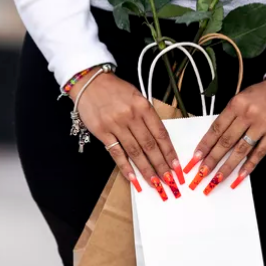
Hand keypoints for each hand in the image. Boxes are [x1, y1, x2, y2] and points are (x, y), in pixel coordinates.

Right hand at [74, 72, 183, 200]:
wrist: (89, 82)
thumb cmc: (115, 89)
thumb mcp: (137, 96)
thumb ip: (147, 116)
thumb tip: (159, 140)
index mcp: (143, 106)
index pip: (160, 133)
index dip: (169, 152)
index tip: (176, 166)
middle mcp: (131, 116)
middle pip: (150, 146)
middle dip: (161, 165)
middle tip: (169, 181)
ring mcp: (115, 125)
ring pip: (135, 152)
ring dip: (146, 169)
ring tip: (155, 183)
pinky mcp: (102, 132)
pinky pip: (116, 153)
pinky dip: (125, 167)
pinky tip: (133, 178)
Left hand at [186, 79, 265, 194]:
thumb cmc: (263, 94)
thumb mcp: (242, 98)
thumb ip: (231, 116)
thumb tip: (216, 137)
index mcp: (236, 104)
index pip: (216, 128)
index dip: (205, 145)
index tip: (195, 158)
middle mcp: (248, 115)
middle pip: (226, 141)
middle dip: (212, 159)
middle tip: (202, 173)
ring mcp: (262, 125)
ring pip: (241, 150)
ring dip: (228, 166)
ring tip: (217, 178)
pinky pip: (259, 153)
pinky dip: (249, 165)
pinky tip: (240, 175)